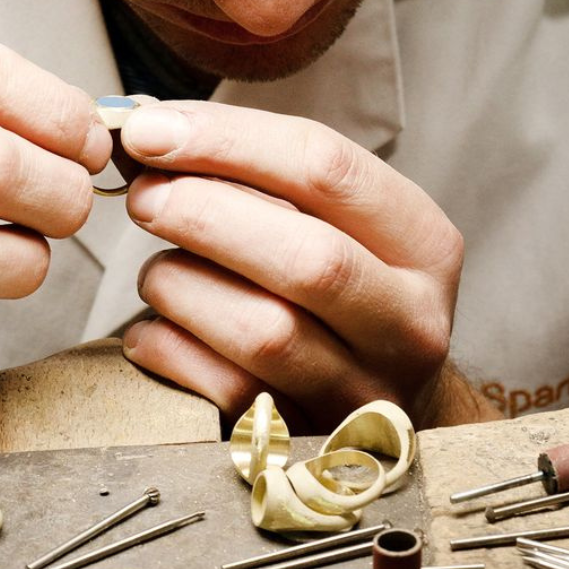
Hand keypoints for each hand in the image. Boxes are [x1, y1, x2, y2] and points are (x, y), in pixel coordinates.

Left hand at [117, 101, 494, 430]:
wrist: (387, 411)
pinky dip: (168, 350)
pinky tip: (154, 327)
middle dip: (205, 214)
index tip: (150, 130)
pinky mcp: (308, 439)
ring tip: (157, 269)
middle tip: (143, 195)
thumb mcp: (335, 222)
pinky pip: (222, 391)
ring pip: (262, 332)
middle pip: (307, 258)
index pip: (327, 168)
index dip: (226, 140)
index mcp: (425, 244)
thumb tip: (148, 134)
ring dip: (182, 285)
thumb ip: (256, 175)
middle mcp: (409, 322)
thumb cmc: (343, 293)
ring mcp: (363, 391)